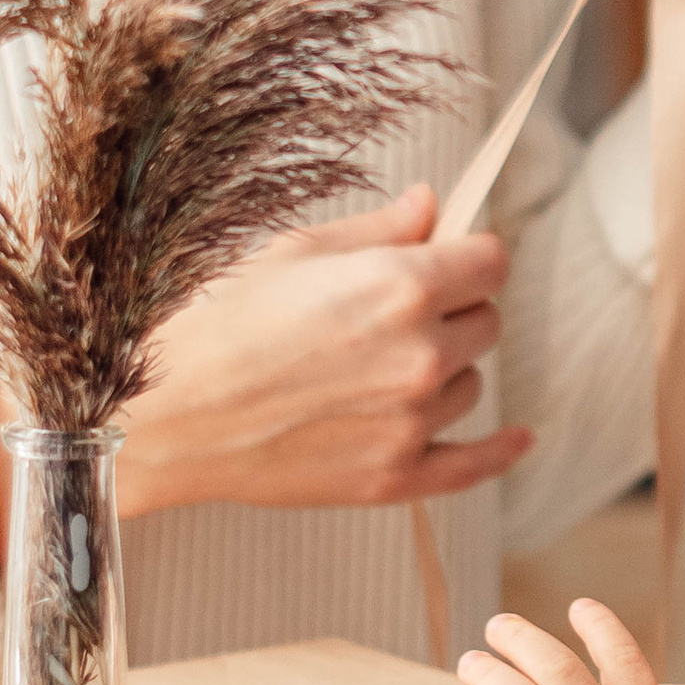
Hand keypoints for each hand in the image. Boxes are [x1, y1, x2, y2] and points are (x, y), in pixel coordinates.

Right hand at [110, 185, 532, 521]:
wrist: (163, 414)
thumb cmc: (217, 321)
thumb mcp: (296, 251)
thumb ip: (381, 230)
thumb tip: (433, 207)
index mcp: (403, 287)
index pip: (490, 261)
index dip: (469, 254)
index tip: (450, 257)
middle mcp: (420, 355)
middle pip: (485, 322)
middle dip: (454, 309)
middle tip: (394, 312)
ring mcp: (412, 422)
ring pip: (470, 383)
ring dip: (443, 370)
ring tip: (373, 366)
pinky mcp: (393, 477)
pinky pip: (474, 465)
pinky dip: (502, 450)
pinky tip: (521, 437)